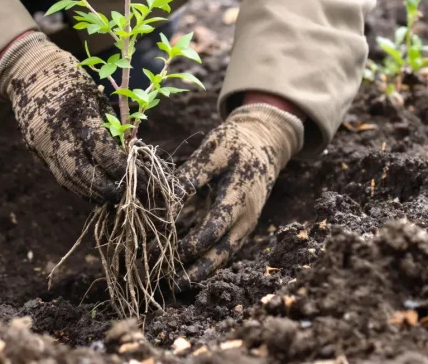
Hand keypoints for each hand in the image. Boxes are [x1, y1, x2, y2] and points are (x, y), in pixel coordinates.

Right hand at [0, 32, 128, 202]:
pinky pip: (57, 172)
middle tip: (124, 196)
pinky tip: (91, 188)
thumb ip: (107, 127)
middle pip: (81, 173)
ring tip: (109, 198)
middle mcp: (55, 131)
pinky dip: (76, 183)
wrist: (28, 69)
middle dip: (105, 189)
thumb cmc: (70, 78)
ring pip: (67, 179)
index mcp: (76, 112)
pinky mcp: (33, 148)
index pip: (101, 151)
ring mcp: (40, 143)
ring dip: (90, 192)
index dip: (120, 168)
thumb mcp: (94, 96)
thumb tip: (126, 158)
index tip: (136, 177)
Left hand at [173, 103, 303, 288]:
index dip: (191, 241)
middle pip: (222, 252)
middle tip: (168, 282)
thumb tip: (164, 201)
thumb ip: (190, 177)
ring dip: (199, 271)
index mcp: (240, 197)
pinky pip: (223, 250)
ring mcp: (245, 225)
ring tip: (173, 284)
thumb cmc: (234, 145)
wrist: (263, 144)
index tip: (164, 248)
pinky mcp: (239, 227)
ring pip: (223, 256)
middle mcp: (246, 217)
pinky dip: (205, 262)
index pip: (215, 227)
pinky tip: (184, 270)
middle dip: (195, 270)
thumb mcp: (212, 152)